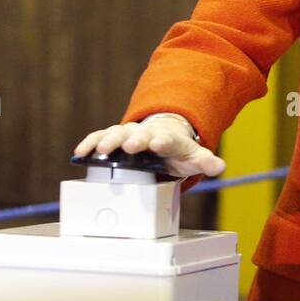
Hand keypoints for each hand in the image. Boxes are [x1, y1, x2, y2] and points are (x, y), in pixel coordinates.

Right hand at [73, 119, 226, 178]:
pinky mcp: (114, 138)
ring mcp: (129, 134)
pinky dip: (91, 142)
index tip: (158, 143)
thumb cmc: (177, 151)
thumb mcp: (193, 158)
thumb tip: (219, 167)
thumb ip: (205, 162)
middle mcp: (147, 133)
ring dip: (109, 141)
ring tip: (100, 151)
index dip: (163, 141)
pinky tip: (80, 152)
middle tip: (127, 146)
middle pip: (140, 134)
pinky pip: (101, 137)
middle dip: (134, 139)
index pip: (168, 139)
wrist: (163, 137)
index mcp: (169, 139)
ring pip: (118, 134)